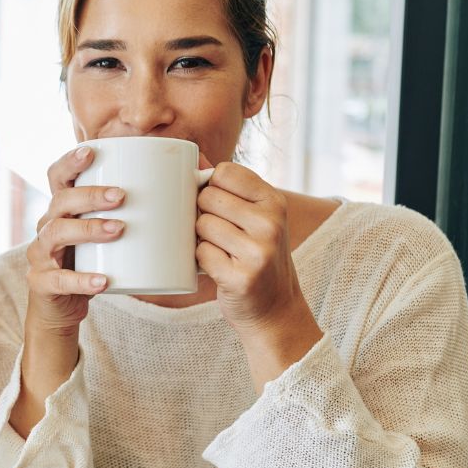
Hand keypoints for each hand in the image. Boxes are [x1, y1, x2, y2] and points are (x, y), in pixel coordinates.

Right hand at [25, 146, 125, 333]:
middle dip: (89, 195)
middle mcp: (46, 226)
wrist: (62, 308)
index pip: (57, 176)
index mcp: (62, 210)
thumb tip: (198, 179)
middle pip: (60, 201)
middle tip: (120, 195)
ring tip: (118, 230)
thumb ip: (141, 211)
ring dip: (87, 229)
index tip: (91, 152)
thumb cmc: (94, 263)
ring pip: (56, 234)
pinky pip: (59, 279)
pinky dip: (81, 280)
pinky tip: (102, 281)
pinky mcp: (42, 283)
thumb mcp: (109, 236)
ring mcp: (40, 255)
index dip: (70, 161)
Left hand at [195, 163, 320, 383]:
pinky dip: (200, 262)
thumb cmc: (256, 257)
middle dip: (202, 214)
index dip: (210, 186)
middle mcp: (271, 222)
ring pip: (201, 225)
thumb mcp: (256, 218)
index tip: (216, 204)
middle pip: (207, 197)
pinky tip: (217, 269)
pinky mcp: (242, 277)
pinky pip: (200, 254)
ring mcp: (259, 250)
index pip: (224, 171)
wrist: (276, 309)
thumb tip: (192, 157)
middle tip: (217, 234)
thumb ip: (230, 189)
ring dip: (200, 240)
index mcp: (274, 201)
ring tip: (219, 251)